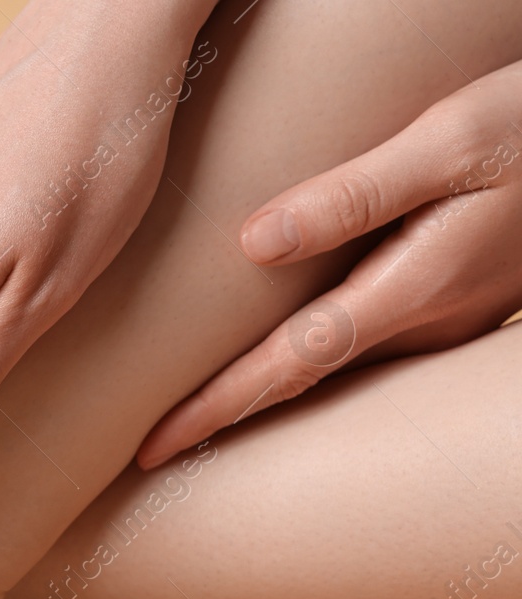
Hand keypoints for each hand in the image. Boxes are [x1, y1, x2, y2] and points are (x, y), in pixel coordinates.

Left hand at [138, 60, 521, 469]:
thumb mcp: (449, 140)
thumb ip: (353, 194)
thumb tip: (253, 244)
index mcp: (414, 288)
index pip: (290, 364)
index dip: (218, 408)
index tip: (155, 446)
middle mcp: (427, 322)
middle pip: (304, 383)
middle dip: (227, 419)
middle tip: (150, 452)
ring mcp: (445, 320)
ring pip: (336, 373)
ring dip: (267, 396)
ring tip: (195, 417)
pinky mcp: (455, 303)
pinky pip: (365, 348)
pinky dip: (311, 364)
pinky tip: (277, 364)